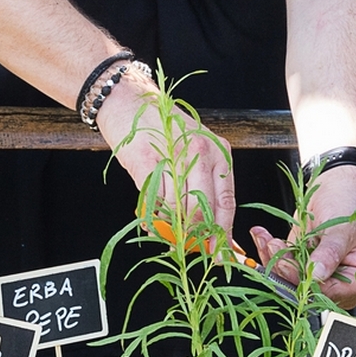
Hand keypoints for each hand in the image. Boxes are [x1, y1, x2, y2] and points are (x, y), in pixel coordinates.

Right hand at [96, 70, 236, 240]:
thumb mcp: (194, 151)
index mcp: (219, 152)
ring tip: (167, 235)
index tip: (220, 256)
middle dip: (197, 237)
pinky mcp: (147, 161)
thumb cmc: (164, 129)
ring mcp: (174, 156)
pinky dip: (152, 218)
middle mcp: (201, 153)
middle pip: (204, 210)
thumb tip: (215, 230)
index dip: (223, 234)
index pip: (227, 202)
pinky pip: (153, 201)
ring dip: (172, 229)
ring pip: (178, 209)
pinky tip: (151, 223)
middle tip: (189, 250)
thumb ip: (205, 186)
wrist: (128, 101)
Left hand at [252, 164, 355, 309]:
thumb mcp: (342, 228)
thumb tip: (316, 274)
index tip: (288, 264)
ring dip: (273, 259)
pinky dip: (269, 253)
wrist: (334, 189)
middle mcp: (338, 284)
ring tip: (265, 237)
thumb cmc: (347, 205)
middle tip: (273, 245)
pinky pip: (281, 268)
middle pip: (305, 290)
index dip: (305, 281)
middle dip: (284, 268)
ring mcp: (317, 276)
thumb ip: (330, 253)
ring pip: (288, 280)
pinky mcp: (300, 267)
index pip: (329, 292)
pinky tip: (263, 237)